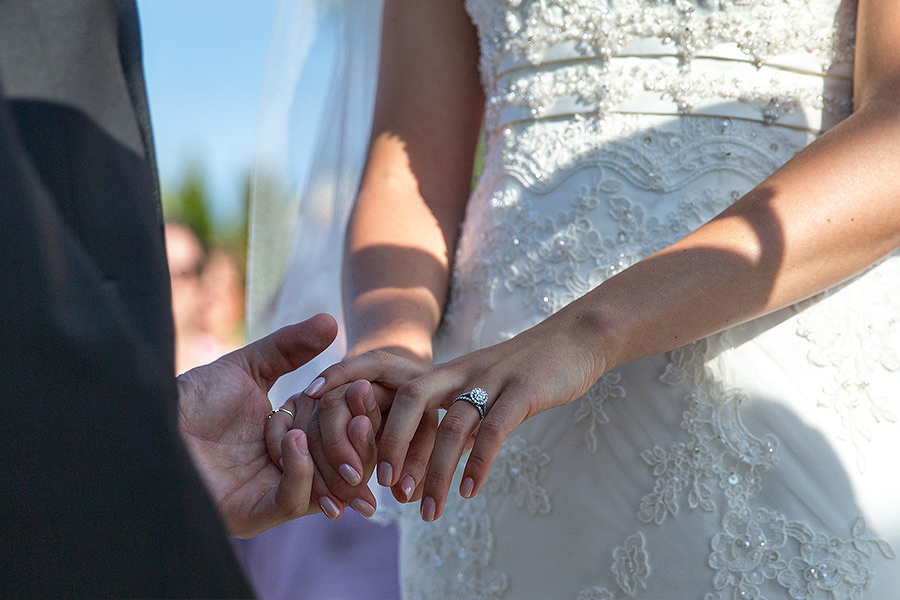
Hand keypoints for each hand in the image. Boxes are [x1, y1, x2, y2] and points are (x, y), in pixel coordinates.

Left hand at [178, 314, 374, 536]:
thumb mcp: (248, 366)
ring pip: (327, 485)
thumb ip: (289, 347)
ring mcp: (270, 495)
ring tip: (347, 422)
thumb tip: (332, 321)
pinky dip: (301, 472)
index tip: (365, 387)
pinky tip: (293, 439)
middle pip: (341, 462)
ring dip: (339, 454)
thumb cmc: (192, 398)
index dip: (354, 413)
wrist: (147, 423)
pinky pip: (292, 501)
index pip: (338, 433)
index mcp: (292, 440)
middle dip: (358, 437)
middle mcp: (287, 471)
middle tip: (363, 406)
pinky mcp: (252, 514)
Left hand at [308, 310, 600, 519]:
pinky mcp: (522, 391)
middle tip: (382, 486)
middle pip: (410, 399)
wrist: (576, 339)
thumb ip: (456, 416)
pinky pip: (494, 430)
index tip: (331, 427)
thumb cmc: (526, 370)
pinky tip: (468, 492)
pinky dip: (478, 463)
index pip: (391, 381)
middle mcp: (460, 370)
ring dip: (434, 469)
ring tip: (425, 510)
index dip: (357, 397)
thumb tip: (434, 459)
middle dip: (389, 441)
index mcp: (446, 370)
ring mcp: (491, 378)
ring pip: (451, 424)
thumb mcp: (483, 388)